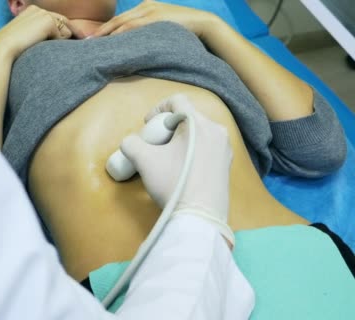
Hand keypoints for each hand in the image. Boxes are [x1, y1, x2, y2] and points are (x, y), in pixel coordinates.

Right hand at [0, 5, 84, 58]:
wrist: (4, 47)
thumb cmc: (12, 47)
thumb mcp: (26, 36)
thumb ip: (40, 34)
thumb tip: (59, 39)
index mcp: (32, 11)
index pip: (55, 19)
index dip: (66, 29)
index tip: (78, 36)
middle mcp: (38, 9)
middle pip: (63, 22)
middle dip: (74, 31)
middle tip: (85, 39)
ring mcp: (44, 14)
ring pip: (64, 29)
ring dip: (62, 39)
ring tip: (56, 46)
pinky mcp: (48, 22)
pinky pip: (62, 35)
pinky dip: (58, 42)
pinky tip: (46, 45)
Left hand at [91, 0, 216, 37]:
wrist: (203, 24)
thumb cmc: (183, 31)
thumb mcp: (162, 29)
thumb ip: (148, 34)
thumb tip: (135, 49)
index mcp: (145, 8)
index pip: (121, 20)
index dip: (105, 30)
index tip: (93, 39)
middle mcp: (145, 7)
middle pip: (117, 20)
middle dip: (101, 31)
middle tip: (86, 42)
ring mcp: (150, 11)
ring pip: (122, 23)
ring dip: (106, 34)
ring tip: (93, 44)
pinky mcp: (155, 18)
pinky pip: (132, 26)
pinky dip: (120, 34)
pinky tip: (110, 42)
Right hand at [120, 94, 234, 243]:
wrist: (199, 216)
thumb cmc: (173, 182)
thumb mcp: (144, 161)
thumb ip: (131, 144)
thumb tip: (130, 142)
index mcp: (198, 123)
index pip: (178, 100)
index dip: (158, 108)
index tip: (148, 125)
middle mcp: (216, 131)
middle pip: (189, 117)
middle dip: (169, 127)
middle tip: (156, 143)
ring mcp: (225, 149)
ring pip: (199, 133)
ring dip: (181, 139)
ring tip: (168, 157)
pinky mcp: (227, 165)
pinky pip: (207, 148)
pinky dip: (193, 151)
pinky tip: (182, 169)